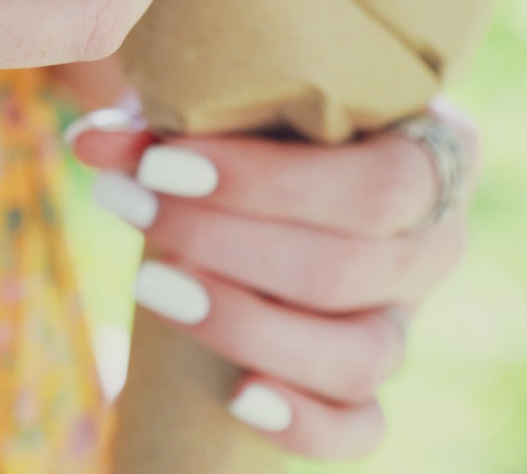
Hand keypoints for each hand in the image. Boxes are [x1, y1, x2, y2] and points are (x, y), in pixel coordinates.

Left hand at [67, 99, 478, 460]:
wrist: (268, 167)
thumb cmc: (256, 118)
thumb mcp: (224, 100)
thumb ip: (164, 119)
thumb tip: (90, 144)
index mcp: (430, 149)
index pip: (376, 184)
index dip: (267, 184)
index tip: (163, 164)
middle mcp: (435, 238)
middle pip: (353, 267)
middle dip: (227, 242)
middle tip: (134, 204)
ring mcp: (408, 316)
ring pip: (360, 355)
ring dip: (247, 325)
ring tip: (152, 281)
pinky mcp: (369, 378)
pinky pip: (363, 425)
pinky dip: (307, 424)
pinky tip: (238, 399)